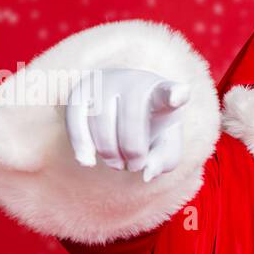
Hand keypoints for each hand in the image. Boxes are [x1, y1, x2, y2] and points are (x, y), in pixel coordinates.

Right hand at [65, 67, 189, 182]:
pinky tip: (87, 161)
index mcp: (161, 93)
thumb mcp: (165, 145)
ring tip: (117, 163)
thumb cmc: (150, 129)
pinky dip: (81, 143)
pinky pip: (75, 119)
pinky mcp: (79, 92)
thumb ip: (163, 160)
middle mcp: (133, 81)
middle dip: (133, 151)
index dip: (175, 95)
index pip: (170, 92)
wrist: (120, 105)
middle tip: (134, 166)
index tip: (178, 97)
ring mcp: (104, 82)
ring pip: (101, 121)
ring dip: (109, 152)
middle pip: (132, 119)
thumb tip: (146, 173)